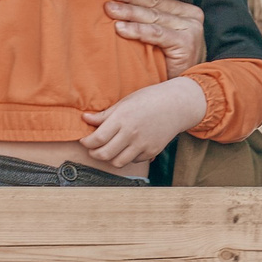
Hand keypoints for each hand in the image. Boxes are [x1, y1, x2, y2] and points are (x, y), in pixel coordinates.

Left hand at [79, 77, 206, 172]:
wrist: (176, 105)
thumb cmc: (148, 99)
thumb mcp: (125, 102)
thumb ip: (105, 114)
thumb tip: (84, 118)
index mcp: (122, 118)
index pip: (98, 138)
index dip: (87, 142)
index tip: (84, 140)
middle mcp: (132, 133)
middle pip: (105, 154)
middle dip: (94, 154)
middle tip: (92, 149)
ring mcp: (143, 144)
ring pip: (118, 162)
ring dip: (109, 158)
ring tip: (107, 150)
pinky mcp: (152, 151)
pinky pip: (133, 161)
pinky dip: (126, 157)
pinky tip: (126, 148)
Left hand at [105, 0, 206, 70]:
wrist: (186, 91)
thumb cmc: (169, 63)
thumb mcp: (160, 37)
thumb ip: (148, 20)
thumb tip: (116, 3)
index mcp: (184, 10)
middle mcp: (191, 16)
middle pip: (153, 3)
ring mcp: (191, 28)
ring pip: (153, 16)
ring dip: (128, 12)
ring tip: (109, 9)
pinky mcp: (186, 43)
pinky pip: (156, 33)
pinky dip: (138, 30)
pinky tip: (120, 28)